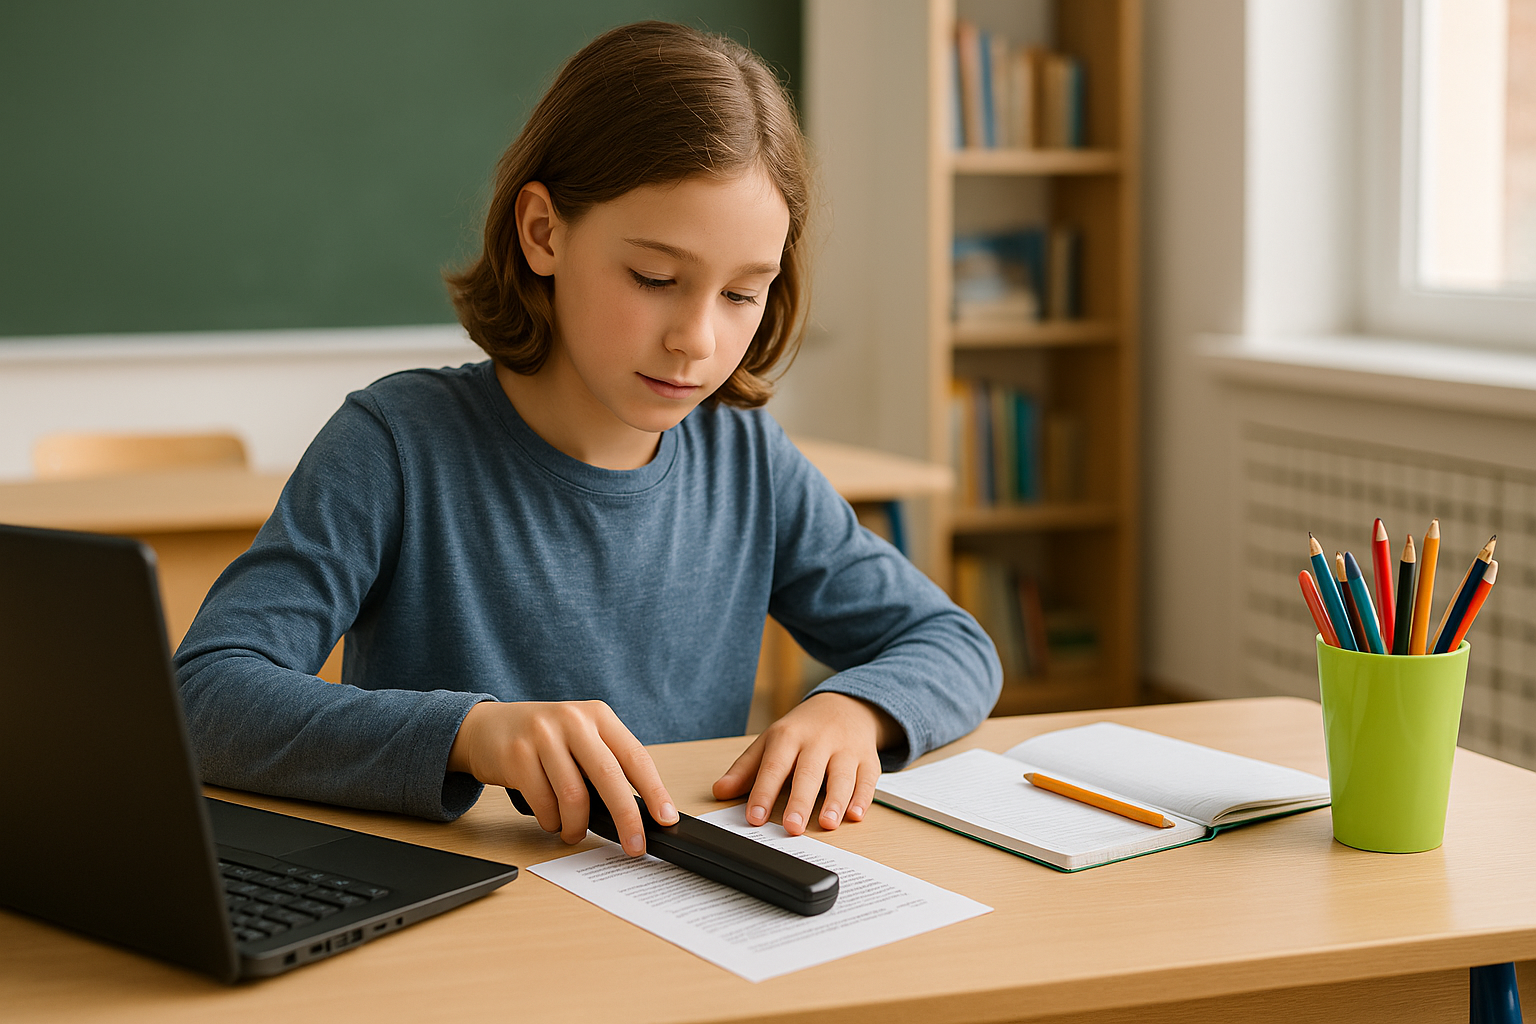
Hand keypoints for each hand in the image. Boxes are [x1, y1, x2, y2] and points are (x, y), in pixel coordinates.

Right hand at [447, 701, 677, 855]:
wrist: (485, 728)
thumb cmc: (542, 740)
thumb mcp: (580, 737)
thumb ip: (605, 763)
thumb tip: (638, 813)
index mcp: (598, 716)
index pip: (636, 756)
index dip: (655, 790)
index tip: (666, 818)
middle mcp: (573, 720)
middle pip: (609, 776)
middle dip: (626, 817)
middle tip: (634, 845)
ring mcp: (543, 735)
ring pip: (573, 795)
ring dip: (577, 826)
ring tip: (573, 832)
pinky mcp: (517, 755)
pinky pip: (544, 803)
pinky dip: (551, 821)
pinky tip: (551, 819)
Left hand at [711, 692, 897, 835]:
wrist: (845, 705)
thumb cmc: (803, 730)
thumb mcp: (771, 742)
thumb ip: (746, 769)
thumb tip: (720, 792)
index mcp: (788, 736)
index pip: (774, 767)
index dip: (763, 793)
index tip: (754, 817)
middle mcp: (818, 741)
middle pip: (808, 773)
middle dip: (801, 801)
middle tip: (792, 827)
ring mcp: (846, 749)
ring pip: (841, 776)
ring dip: (835, 801)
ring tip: (827, 824)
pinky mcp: (868, 759)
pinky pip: (868, 779)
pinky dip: (863, 798)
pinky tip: (855, 814)